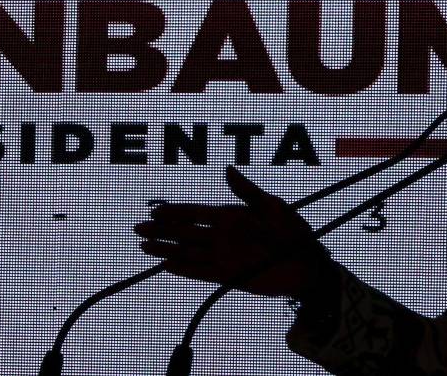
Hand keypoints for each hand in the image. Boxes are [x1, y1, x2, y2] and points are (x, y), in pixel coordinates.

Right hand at [133, 165, 331, 297]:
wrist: (307, 264)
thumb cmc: (292, 231)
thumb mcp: (272, 207)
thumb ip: (247, 192)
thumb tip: (228, 170)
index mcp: (230, 216)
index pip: (195, 213)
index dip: (175, 212)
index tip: (155, 211)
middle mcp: (222, 236)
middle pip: (185, 233)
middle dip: (162, 231)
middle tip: (139, 229)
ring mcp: (224, 256)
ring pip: (188, 253)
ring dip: (166, 250)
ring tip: (144, 247)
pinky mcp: (228, 276)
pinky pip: (201, 273)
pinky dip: (184, 270)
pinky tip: (166, 266)